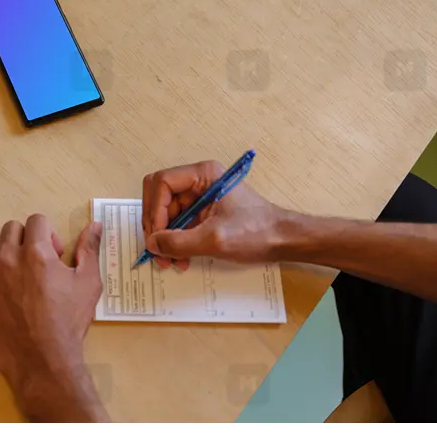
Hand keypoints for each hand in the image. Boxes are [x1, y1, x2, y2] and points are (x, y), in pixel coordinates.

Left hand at [0, 215, 108, 421]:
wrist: (42, 362)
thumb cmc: (67, 323)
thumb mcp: (88, 283)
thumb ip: (89, 249)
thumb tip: (93, 225)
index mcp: (35, 253)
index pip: (36, 220)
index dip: (49, 235)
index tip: (54, 254)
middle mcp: (6, 260)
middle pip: (11, 229)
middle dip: (26, 240)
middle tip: (38, 265)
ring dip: (7, 258)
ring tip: (21, 282)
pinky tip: (4, 295)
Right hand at [142, 160, 288, 269]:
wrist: (283, 240)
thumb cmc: (258, 232)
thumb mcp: (214, 239)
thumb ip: (179, 242)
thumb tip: (152, 244)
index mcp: (203, 175)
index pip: (162, 183)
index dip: (155, 210)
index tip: (158, 235)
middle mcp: (199, 181)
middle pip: (160, 198)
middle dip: (156, 226)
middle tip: (158, 250)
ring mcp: (200, 196)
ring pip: (167, 213)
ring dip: (165, 238)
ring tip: (170, 260)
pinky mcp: (203, 212)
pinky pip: (178, 223)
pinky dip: (176, 241)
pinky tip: (181, 258)